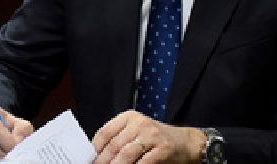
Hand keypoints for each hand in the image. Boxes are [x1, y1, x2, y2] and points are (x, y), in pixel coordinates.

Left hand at [92, 110, 206, 163]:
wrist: (185, 142)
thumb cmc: (156, 139)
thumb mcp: (136, 132)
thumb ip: (119, 139)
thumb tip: (97, 155)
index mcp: (129, 117)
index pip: (104, 132)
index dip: (95, 150)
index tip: (90, 160)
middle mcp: (139, 123)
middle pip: (113, 145)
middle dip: (103, 162)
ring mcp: (152, 135)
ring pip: (125, 154)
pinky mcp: (163, 149)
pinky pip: (143, 163)